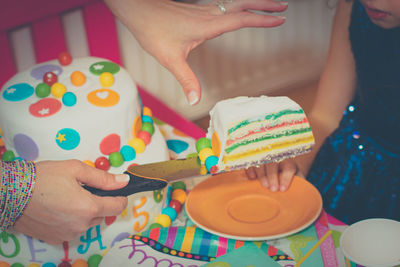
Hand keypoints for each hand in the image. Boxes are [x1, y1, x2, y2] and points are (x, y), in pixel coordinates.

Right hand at [13, 160, 128, 244]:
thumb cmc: (42, 178)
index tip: (119, 192)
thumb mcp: (76, 169)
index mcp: (89, 207)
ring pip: (86, 222)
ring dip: (83, 212)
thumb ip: (103, 178)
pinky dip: (70, 220)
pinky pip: (72, 229)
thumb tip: (123, 181)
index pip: (117, 207)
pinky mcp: (55, 238)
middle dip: (97, 202)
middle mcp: (81, 224)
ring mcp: (68, 233)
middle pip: (101, 214)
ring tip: (67, 197)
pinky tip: (58, 208)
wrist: (10, 192)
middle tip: (82, 189)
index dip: (120, 198)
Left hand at [105, 0, 286, 104]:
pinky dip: (238, 6)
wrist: (137, 9)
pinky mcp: (197, 11)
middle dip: (265, 4)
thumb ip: (186, 79)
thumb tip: (196, 101)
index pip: (242, 19)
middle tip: (284, 6)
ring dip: (253, 3)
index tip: (280, 19)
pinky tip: (237, 12)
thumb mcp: (170, 59)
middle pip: (243, 4)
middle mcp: (209, 14)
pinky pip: (225, 6)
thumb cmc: (152, 31)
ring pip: (235, 2)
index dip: (262, 19)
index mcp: (208, 25)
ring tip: (268, 6)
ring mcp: (203, 11)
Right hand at [245, 158, 297, 191]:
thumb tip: (297, 194)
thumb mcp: (297, 177)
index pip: (288, 168)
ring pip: (262, 163)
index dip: (285, 178)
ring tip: (264, 185)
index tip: (282, 189)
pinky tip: (253, 177)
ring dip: (262, 174)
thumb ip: (298, 183)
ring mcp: (265, 157)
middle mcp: (277, 157)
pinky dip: (251, 169)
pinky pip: (251, 162)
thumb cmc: (289, 175)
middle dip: (272, 177)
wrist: (282, 164)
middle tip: (273, 189)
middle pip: (273, 164)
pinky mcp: (255, 159)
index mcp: (289, 162)